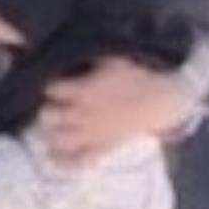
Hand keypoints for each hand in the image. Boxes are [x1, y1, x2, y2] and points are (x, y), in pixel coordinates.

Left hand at [38, 57, 189, 164]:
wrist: (161, 99)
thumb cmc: (136, 76)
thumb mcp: (111, 58)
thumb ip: (88, 56)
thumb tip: (68, 46)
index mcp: (85, 90)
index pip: (51, 90)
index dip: (50, 87)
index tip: (56, 86)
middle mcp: (84, 114)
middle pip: (49, 116)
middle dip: (47, 111)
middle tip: (52, 108)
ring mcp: (92, 134)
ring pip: (58, 140)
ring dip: (50, 134)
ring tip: (51, 129)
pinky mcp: (102, 148)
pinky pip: (79, 162)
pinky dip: (64, 162)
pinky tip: (54, 157)